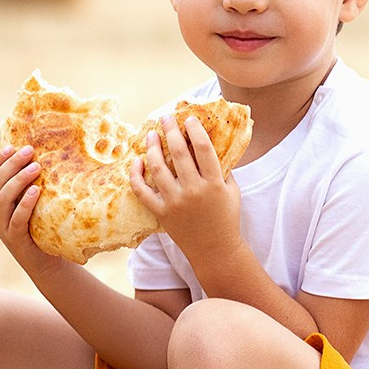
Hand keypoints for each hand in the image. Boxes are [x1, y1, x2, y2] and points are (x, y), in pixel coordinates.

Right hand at [0, 144, 66, 279]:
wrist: (48, 265)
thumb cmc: (44, 230)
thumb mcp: (35, 205)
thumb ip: (32, 186)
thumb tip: (44, 157)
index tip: (12, 146)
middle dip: (11, 164)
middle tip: (29, 150)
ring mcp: (2, 228)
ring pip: (2, 198)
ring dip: (19, 179)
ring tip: (37, 167)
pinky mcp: (14, 239)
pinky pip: (16, 219)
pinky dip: (25, 203)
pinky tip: (37, 191)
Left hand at [130, 114, 241, 263]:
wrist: (215, 250)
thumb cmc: (226, 218)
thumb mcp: (232, 191)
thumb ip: (224, 169)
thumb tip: (211, 143)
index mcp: (214, 183)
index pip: (203, 148)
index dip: (194, 129)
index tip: (188, 119)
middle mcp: (194, 190)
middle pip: (178, 152)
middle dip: (170, 131)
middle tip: (165, 118)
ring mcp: (175, 202)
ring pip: (158, 168)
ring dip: (152, 147)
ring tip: (150, 135)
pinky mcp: (161, 213)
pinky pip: (143, 191)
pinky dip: (136, 175)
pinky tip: (137, 161)